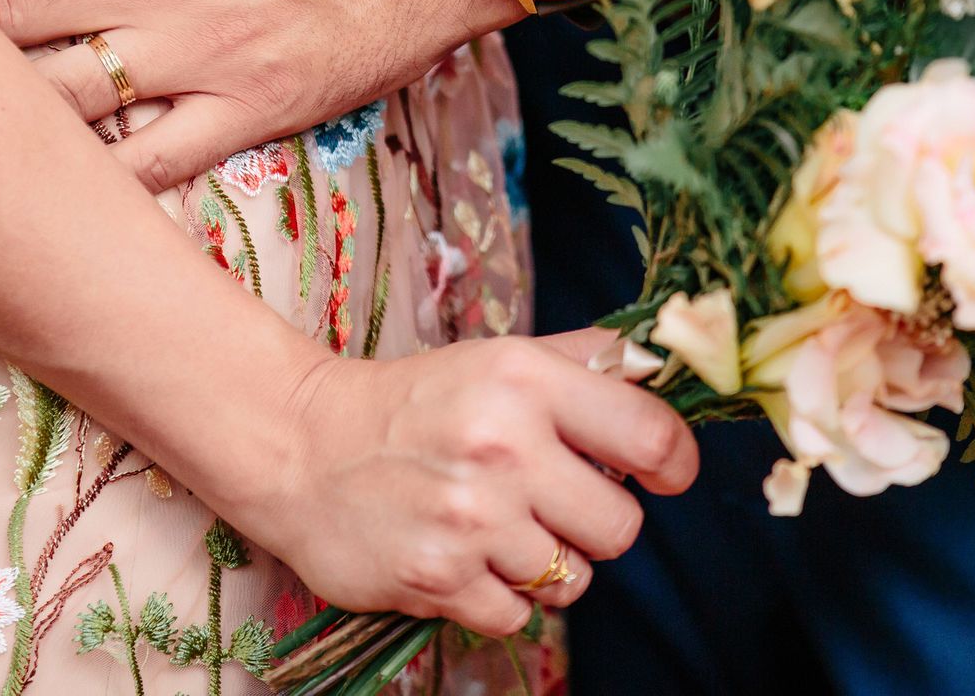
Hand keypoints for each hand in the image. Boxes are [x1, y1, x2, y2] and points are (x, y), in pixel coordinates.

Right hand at [253, 330, 695, 634]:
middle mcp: (503, 446)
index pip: (652, 436)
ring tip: (497, 527)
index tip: (661, 473)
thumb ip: (585, 362)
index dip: (672, 463)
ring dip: (544, 562)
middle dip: (594, 521)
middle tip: (551, 501)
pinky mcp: (438, 578)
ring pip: (573, 578)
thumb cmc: (415, 402)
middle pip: (621, 527)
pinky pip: (519, 616)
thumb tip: (663, 365)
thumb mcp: (499, 358)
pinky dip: (498, 596)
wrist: (302, 446)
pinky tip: (465, 556)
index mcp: (526, 379)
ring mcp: (471, 518)